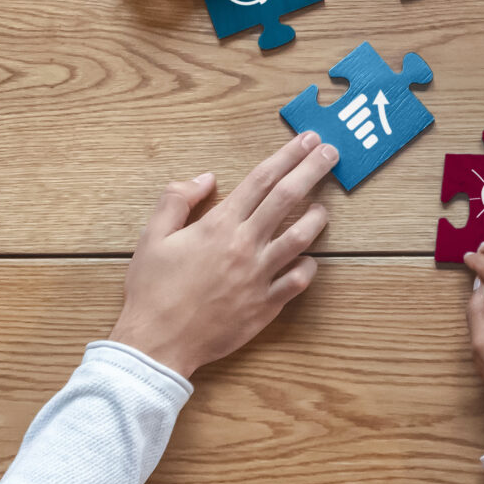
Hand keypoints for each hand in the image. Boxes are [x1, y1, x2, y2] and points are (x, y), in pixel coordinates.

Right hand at [108, 132, 337, 376]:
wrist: (156, 344)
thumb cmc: (152, 290)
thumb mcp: (152, 237)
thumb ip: (176, 200)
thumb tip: (206, 178)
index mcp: (218, 225)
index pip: (261, 179)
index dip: (288, 155)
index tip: (308, 140)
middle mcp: (245, 245)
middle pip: (288, 197)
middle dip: (313, 170)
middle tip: (331, 152)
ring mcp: (260, 275)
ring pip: (301, 236)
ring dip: (316, 217)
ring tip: (322, 207)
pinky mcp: (267, 304)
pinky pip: (299, 280)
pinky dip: (308, 266)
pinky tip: (309, 258)